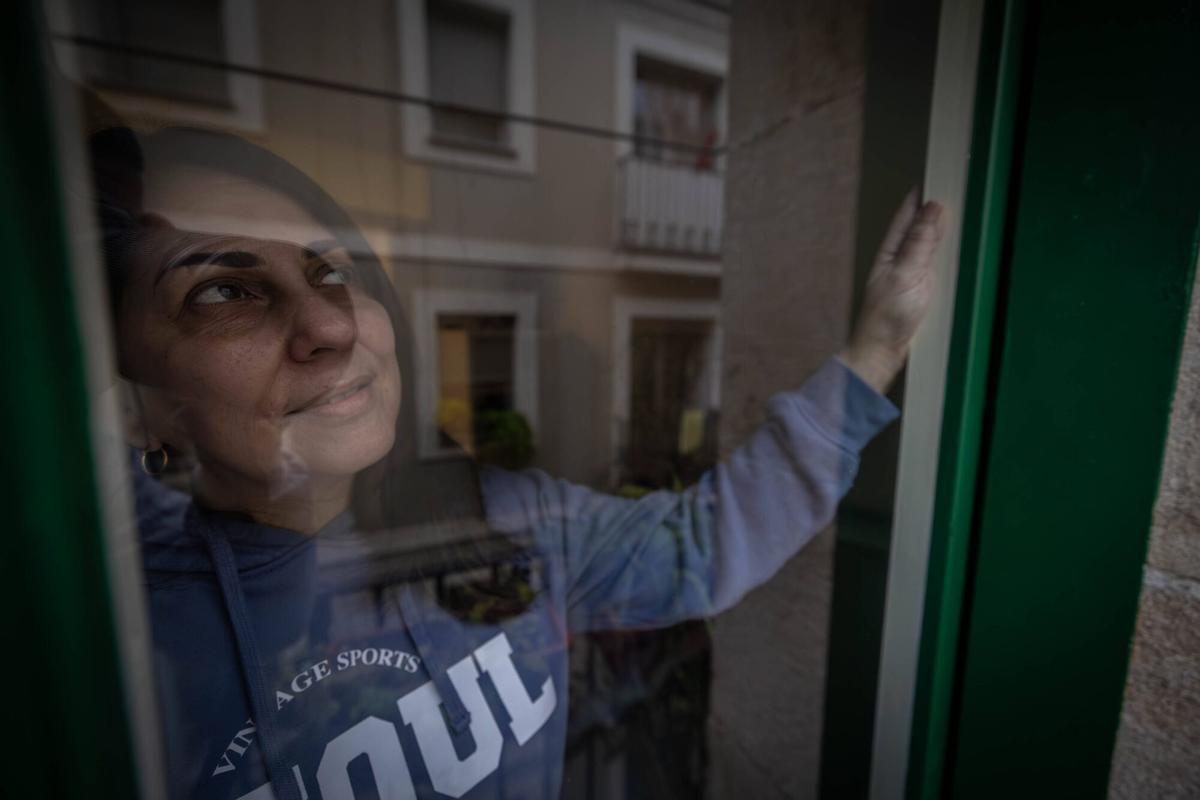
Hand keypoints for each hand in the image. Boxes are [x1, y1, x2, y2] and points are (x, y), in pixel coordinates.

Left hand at [840, 189, 945, 392]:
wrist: (883, 353)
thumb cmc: (885, 318)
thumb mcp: (905, 276)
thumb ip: (920, 243)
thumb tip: (933, 208)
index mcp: (891, 250)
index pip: (909, 212)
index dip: (923, 193)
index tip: (939, 170)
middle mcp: (903, 257)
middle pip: (924, 224)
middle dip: (939, 206)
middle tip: (961, 180)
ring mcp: (916, 272)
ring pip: (936, 242)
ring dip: (948, 227)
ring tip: (966, 204)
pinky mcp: (928, 288)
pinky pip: (943, 262)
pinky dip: (953, 250)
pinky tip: (964, 241)